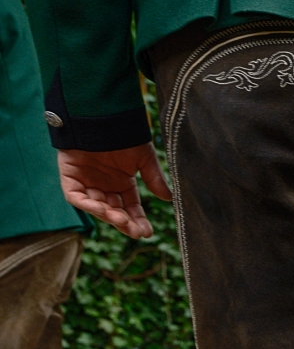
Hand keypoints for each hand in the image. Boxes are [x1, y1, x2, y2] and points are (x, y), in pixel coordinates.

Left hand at [57, 144, 171, 238]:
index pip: (130, 208)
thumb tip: (169, 199)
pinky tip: (103, 209)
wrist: (102, 116)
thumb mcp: (144, 159)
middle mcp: (104, 185)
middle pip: (114, 211)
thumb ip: (155, 179)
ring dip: (108, 216)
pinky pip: (75, 197)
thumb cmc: (124, 135)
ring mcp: (86, 182)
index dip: (138, 220)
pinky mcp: (70, 176)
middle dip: (124, 223)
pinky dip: (87, 205)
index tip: (147, 232)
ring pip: (96, 207)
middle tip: (135, 231)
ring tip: (121, 220)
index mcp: (122, 183)